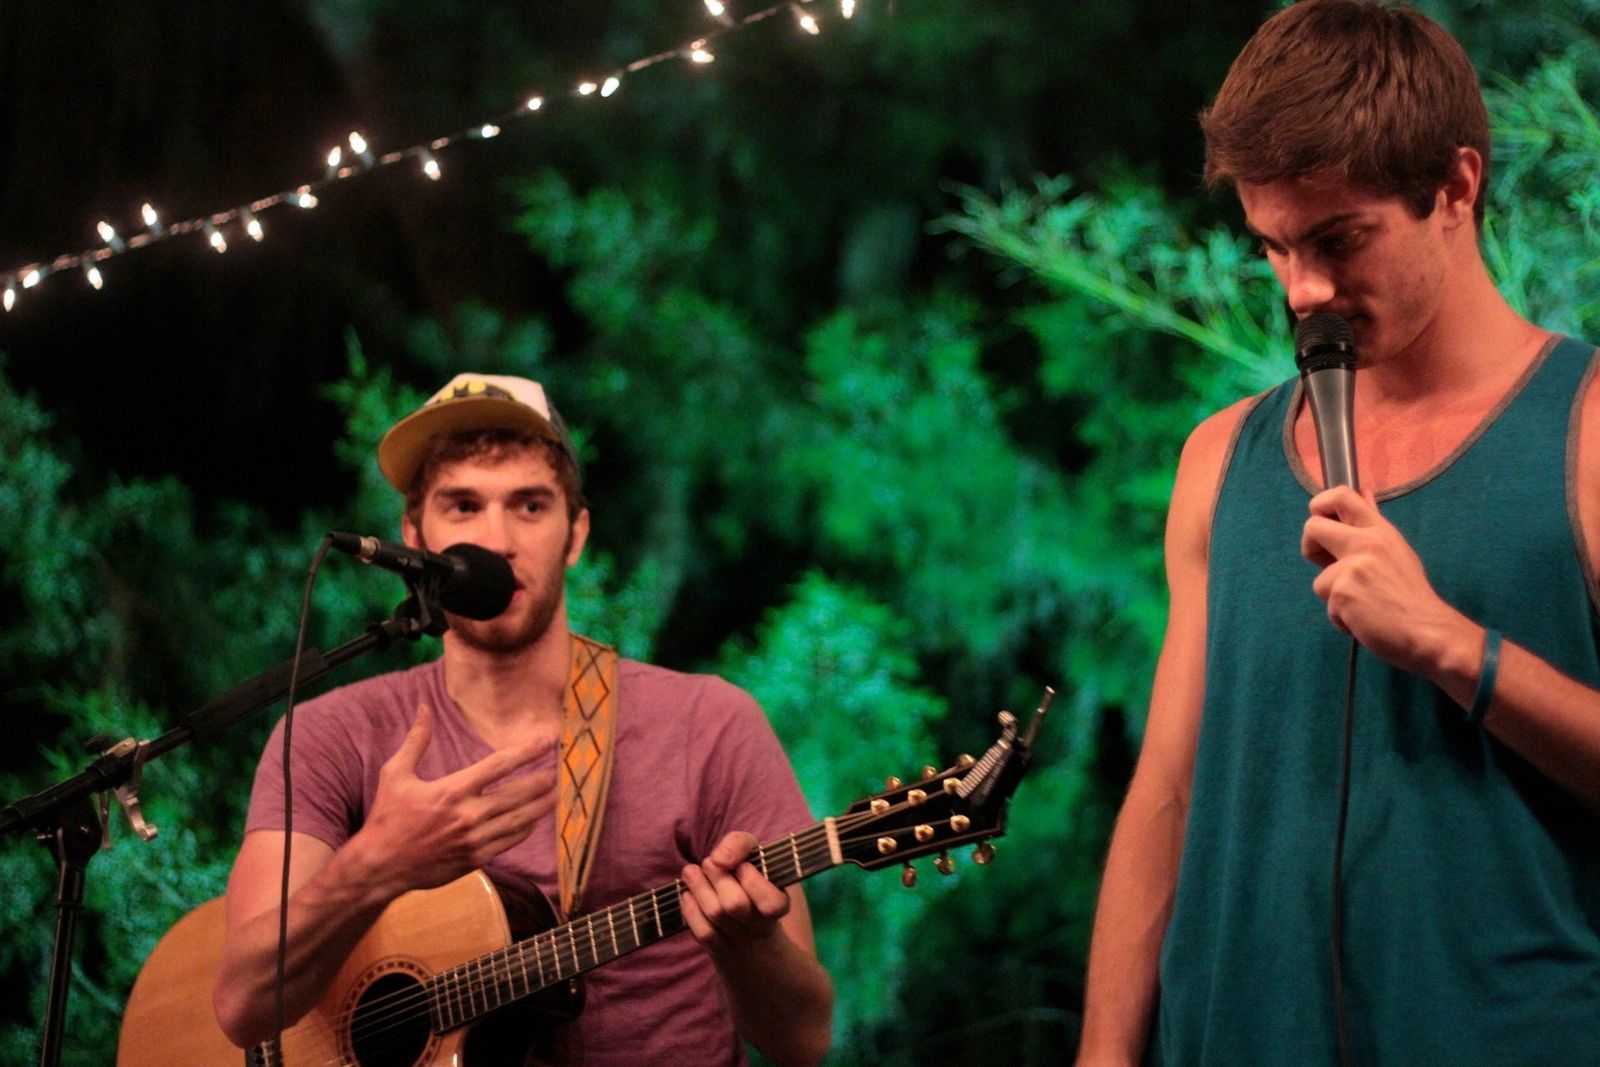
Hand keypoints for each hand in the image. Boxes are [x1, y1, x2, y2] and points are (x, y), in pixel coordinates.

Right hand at [351, 703, 555, 892]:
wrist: (380, 866)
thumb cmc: (387, 817)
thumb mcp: (395, 774)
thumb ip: (416, 740)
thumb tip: (424, 707)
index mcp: (451, 790)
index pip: (499, 765)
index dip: (527, 751)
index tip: (547, 740)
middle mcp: (468, 815)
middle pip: (518, 794)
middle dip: (541, 780)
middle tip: (559, 770)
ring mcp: (474, 839)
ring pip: (520, 820)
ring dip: (541, 805)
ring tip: (556, 793)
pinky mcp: (476, 859)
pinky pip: (510, 841)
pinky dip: (525, 829)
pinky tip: (533, 819)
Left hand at [680, 831, 791, 955]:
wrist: (753, 935)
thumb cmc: (752, 883)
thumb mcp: (755, 858)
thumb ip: (740, 844)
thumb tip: (718, 858)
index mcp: (779, 904)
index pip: (771, 902)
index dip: (752, 880)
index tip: (743, 866)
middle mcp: (762, 927)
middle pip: (735, 905)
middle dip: (717, 876)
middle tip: (710, 862)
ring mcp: (740, 941)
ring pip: (716, 914)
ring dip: (698, 887)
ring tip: (691, 872)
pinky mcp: (720, 950)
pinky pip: (703, 932)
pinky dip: (690, 909)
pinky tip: (688, 895)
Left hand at [1300, 486, 1470, 674]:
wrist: (1429, 632)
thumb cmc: (1412, 596)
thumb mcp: (1397, 551)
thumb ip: (1373, 525)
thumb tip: (1363, 494)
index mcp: (1380, 531)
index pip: (1342, 496)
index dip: (1320, 504)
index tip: (1322, 521)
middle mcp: (1366, 543)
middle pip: (1312, 526)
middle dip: (1310, 548)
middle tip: (1328, 567)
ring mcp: (1353, 568)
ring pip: (1319, 580)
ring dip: (1335, 598)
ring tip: (1365, 606)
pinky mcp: (1343, 593)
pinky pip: (1329, 607)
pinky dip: (1342, 619)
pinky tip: (1365, 620)